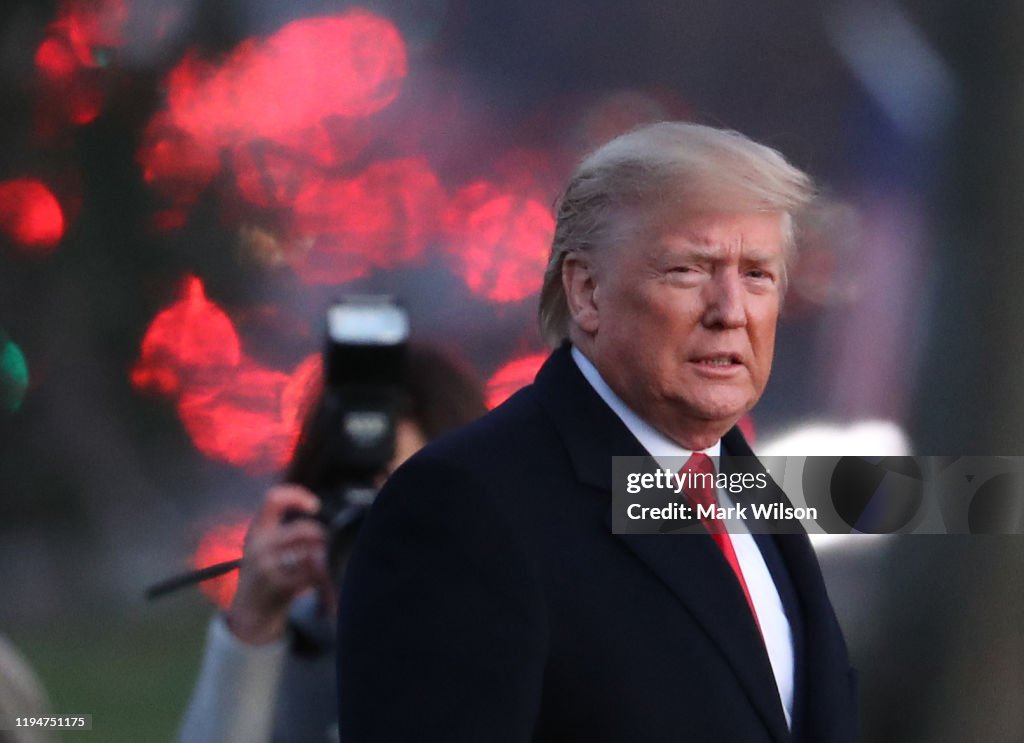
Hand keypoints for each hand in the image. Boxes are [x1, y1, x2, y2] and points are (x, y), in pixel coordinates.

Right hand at [225, 485, 333, 644]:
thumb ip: (288, 531)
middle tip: (326, 545)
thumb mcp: (266, 546)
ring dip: (325, 557)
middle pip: (304, 529)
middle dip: (322, 536)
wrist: (250, 613)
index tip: (314, 506)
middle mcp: (259, 546)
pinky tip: (322, 581)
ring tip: (325, 564)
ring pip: (311, 551)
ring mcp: (267, 566)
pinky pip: (313, 574)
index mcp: (257, 530)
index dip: (297, 495)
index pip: (273, 498)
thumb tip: (324, 522)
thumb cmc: (265, 574)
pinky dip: (323, 576)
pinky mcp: (278, 586)